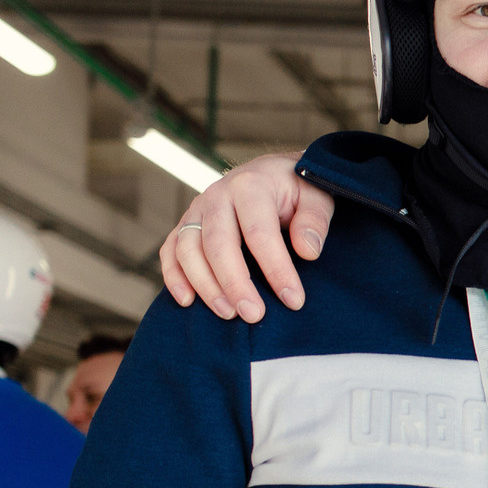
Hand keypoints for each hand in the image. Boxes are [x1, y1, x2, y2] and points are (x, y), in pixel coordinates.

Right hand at [159, 152, 327, 322]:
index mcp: (251, 185)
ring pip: (188, 250)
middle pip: (218, 244)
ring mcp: (197, 209)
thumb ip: (315, 220)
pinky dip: (174, 276)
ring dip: (205, 286)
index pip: (259, 233)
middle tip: (254, 315)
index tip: (294, 299)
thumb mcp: (317, 194)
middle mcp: (217, 195)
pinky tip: (187, 302)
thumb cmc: (297, 188)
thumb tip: (308, 251)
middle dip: (235, 284)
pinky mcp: (186, 224)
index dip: (276, 269)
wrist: (273, 172)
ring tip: (228, 314)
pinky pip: (170, 250)